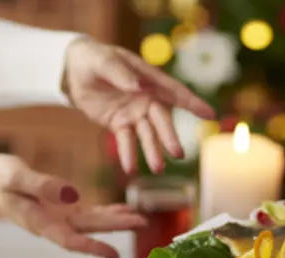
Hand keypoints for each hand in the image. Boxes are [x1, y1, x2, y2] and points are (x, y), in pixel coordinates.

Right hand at [0, 154, 145, 257]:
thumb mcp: (15, 177)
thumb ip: (42, 186)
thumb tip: (74, 194)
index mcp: (38, 221)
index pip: (70, 240)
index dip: (93, 248)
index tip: (115, 254)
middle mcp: (51, 224)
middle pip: (88, 230)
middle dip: (116, 228)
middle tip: (143, 223)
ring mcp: (56, 218)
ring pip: (91, 223)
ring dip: (115, 222)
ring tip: (140, 219)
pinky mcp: (59, 209)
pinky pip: (87, 214)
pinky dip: (105, 212)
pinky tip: (122, 210)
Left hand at [63, 37, 215, 172]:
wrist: (74, 71)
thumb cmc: (94, 59)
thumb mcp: (103, 62)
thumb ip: (121, 74)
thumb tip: (140, 87)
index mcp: (148, 79)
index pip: (175, 91)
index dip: (193, 103)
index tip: (210, 115)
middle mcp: (146, 98)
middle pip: (161, 120)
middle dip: (169, 137)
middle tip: (178, 154)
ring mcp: (134, 113)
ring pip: (147, 135)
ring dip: (152, 152)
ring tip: (157, 169)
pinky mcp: (119, 124)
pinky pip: (125, 141)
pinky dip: (128, 155)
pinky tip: (130, 169)